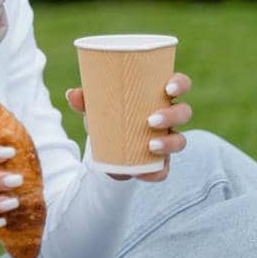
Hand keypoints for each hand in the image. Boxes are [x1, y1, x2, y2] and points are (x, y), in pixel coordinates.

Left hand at [65, 72, 192, 182]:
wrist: (104, 145)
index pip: (180, 84)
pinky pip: (166, 169)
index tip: (169, 87)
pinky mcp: (161, 162)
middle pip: (184, 112)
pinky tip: (144, 173)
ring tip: (150, 146)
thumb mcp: (96, 107)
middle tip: (150, 121)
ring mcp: (167, 139)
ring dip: (169, 143)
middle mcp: (169, 117)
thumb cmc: (107, 115)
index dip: (180, 83)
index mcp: (157, 96)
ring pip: (181, 140)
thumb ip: (85, 99)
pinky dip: (157, 172)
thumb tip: (72, 94)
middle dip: (172, 116)